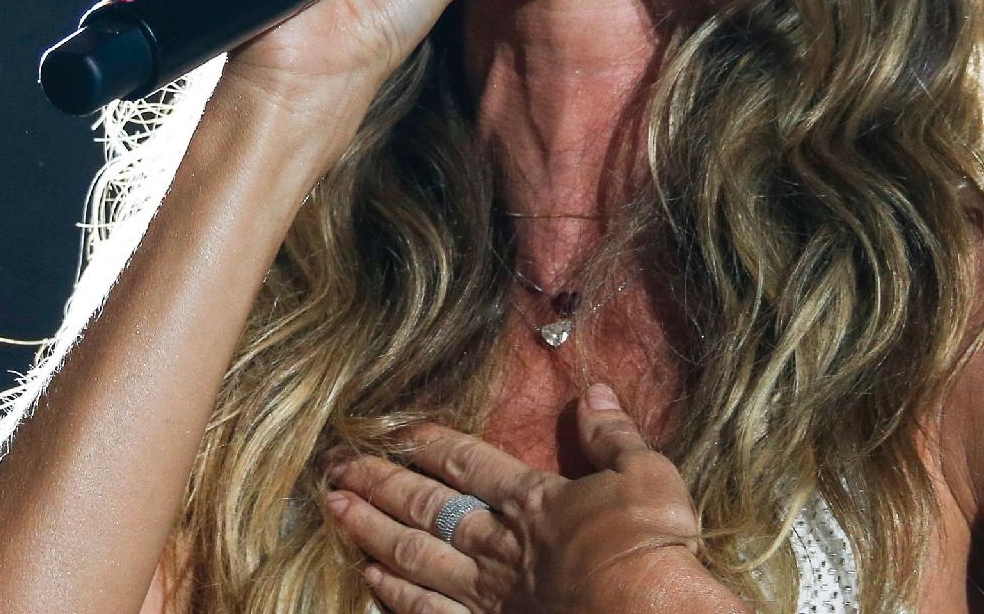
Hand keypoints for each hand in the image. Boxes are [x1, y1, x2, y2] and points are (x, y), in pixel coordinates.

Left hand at [320, 385, 702, 612]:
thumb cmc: (649, 547)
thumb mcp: (645, 475)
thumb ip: (613, 436)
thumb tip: (593, 392)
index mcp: (532, 498)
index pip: (466, 462)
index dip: (426, 443)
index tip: (391, 430)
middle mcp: (498, 541)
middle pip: (425, 505)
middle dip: (378, 482)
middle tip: (335, 466)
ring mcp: (488, 591)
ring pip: (414, 555)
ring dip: (370, 530)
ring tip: (334, 511)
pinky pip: (428, 611)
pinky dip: (395, 595)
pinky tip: (369, 581)